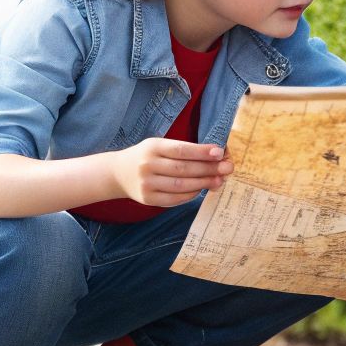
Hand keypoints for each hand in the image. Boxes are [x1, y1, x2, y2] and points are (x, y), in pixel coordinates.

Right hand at [109, 138, 233, 206]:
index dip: (201, 152)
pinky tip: (201, 189)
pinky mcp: (148, 198)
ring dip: (203, 183)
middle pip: (183, 168)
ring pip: (180, 185)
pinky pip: (174, 199)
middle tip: (227, 168)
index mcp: (152, 147)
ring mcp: (147, 183)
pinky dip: (190, 195)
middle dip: (208, 169)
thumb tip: (215, 156)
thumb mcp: (158, 146)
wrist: (118, 173)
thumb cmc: (147, 156)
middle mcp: (148, 165)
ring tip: (219, 181)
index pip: (181, 149)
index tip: (220, 152)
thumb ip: (182, 150)